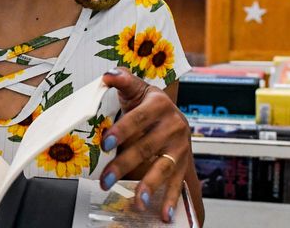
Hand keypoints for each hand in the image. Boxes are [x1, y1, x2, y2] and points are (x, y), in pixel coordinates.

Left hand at [98, 67, 192, 222]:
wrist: (173, 115)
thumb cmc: (148, 104)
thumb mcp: (136, 89)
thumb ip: (122, 80)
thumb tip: (108, 74)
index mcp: (159, 104)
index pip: (138, 118)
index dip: (122, 130)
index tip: (106, 142)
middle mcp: (173, 125)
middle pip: (146, 147)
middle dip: (124, 165)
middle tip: (106, 179)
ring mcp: (180, 147)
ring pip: (163, 168)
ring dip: (149, 186)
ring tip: (138, 201)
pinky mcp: (183, 164)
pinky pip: (177, 184)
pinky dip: (172, 201)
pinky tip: (164, 214)